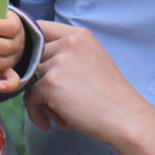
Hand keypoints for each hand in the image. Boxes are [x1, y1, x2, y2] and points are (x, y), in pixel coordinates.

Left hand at [26, 20, 146, 146]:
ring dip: (40, 101)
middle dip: (39, 83)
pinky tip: (51, 125)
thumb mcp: (91, 61)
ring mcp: (58, 62)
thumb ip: (66, 55)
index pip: (41, 29)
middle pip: (33, 59)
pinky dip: (37, 114)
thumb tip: (32, 63)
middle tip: (56, 106)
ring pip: (30, 80)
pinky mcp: (50, 83)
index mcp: (79, 35)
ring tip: (60, 117)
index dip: (34, 48)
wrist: (124, 117)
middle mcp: (68, 43)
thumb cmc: (109, 96)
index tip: (36, 67)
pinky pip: (30, 99)